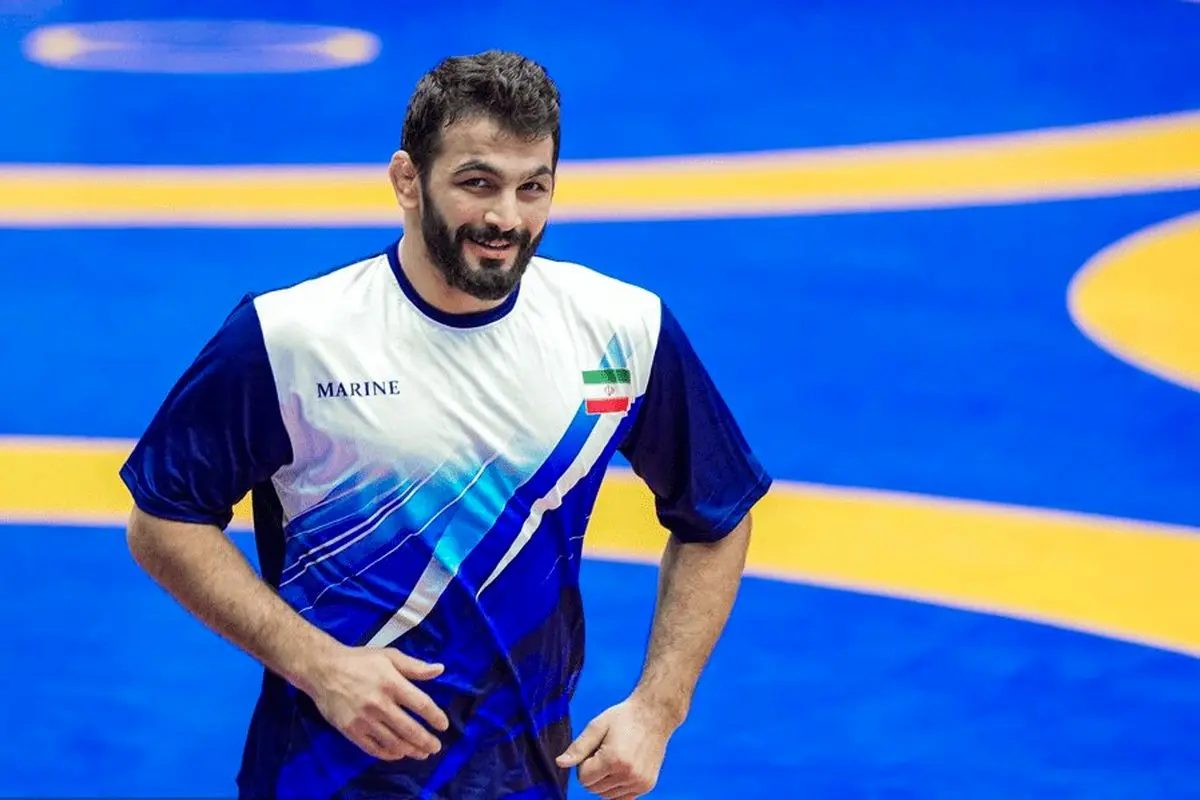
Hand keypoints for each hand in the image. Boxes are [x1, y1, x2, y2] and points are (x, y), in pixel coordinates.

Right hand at [305, 645, 449, 761]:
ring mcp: (364, 719)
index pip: (421, 705)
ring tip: (421, 753)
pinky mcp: (350, 730)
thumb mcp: (389, 656)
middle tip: (435, 747)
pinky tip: (398, 753)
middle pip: (410, 729)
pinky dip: (388, 754)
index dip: (436, 717)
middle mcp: (379, 704)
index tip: (443, 725)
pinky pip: (373, 748)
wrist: (323, 669)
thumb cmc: (359, 660)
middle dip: (426, 741)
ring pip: (393, 742)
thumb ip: (415, 666)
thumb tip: (440, 669)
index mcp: (392, 683)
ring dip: (410, 750)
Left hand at [556, 697, 678, 798]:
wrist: (654, 715)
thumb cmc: (624, 717)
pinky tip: (622, 768)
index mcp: (613, 760)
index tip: (595, 749)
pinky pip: (621, 797)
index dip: (584, 764)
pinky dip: (616, 787)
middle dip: (593, 773)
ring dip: (604, 781)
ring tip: (615, 758)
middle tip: (604, 752)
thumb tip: (560, 763)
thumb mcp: (597, 726)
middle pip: (593, 789)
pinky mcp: (646, 786)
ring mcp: (639, 782)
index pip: (583, 779)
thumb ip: (578, 748)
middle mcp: (628, 774)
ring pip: (606, 795)